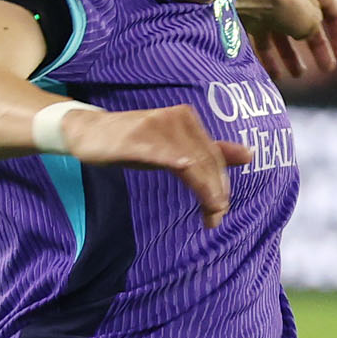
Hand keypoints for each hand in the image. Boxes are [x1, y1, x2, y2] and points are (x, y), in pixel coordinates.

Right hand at [63, 104, 252, 226]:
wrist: (88, 132)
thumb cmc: (130, 142)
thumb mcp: (172, 147)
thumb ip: (207, 151)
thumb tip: (248, 154)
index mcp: (188, 119)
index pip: (214, 156)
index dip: (221, 183)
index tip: (220, 210)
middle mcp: (179, 118)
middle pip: (208, 160)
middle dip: (216, 192)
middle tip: (216, 218)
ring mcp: (161, 126)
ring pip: (197, 163)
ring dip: (208, 192)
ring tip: (211, 216)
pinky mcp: (143, 138)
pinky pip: (177, 161)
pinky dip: (194, 181)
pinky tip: (200, 196)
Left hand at [231, 0, 336, 81]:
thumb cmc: (288, 6)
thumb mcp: (312, 22)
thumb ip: (315, 33)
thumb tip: (308, 37)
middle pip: (311, 27)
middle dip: (318, 50)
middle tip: (326, 70)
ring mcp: (274, 7)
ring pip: (286, 36)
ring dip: (292, 57)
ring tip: (297, 75)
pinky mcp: (255, 17)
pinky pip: (265, 41)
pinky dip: (270, 58)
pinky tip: (274, 76)